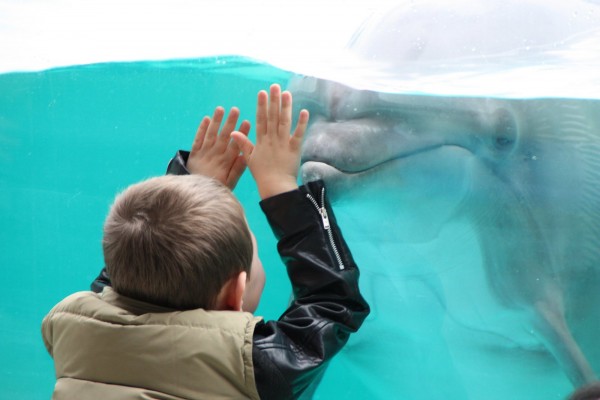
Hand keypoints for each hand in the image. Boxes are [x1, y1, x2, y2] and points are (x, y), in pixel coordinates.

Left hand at [186, 106, 250, 189]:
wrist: (194, 195)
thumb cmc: (215, 189)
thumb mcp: (229, 184)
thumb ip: (237, 170)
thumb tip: (245, 156)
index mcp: (224, 163)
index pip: (235, 145)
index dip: (241, 133)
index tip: (247, 122)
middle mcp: (214, 156)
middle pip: (223, 137)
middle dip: (229, 122)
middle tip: (235, 109)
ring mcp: (203, 154)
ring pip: (210, 135)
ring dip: (216, 121)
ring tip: (220, 109)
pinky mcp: (193, 154)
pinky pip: (197, 139)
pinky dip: (201, 129)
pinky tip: (206, 119)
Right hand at [231, 84, 308, 198]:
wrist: (275, 186)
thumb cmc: (262, 174)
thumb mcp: (249, 158)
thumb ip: (243, 144)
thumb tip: (233, 131)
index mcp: (261, 141)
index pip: (261, 119)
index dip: (261, 105)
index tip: (262, 93)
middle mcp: (272, 139)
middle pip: (273, 117)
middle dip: (274, 101)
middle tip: (275, 86)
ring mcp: (283, 143)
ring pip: (284, 122)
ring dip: (286, 107)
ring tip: (287, 93)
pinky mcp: (294, 149)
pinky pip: (298, 134)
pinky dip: (301, 123)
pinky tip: (304, 111)